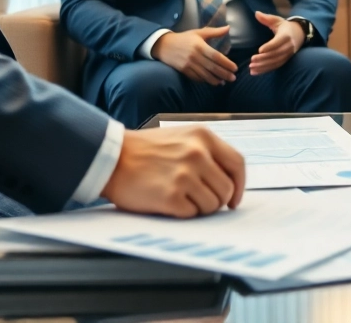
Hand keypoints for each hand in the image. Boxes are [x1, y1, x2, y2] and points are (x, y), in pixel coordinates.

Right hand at [102, 126, 245, 216]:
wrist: (111, 158)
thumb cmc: (144, 151)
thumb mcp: (181, 137)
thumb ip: (206, 153)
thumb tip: (228, 181)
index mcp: (203, 137)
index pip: (237, 164)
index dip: (240, 185)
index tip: (234, 199)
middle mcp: (197, 154)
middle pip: (227, 189)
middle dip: (216, 200)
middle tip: (199, 200)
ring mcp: (185, 175)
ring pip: (212, 205)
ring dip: (200, 207)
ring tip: (180, 198)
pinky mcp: (171, 196)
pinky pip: (192, 214)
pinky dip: (183, 213)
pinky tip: (167, 202)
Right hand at [151, 27, 236, 85]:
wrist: (164, 45)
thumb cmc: (184, 38)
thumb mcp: (198, 32)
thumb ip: (214, 32)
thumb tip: (228, 27)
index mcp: (200, 45)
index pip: (216, 56)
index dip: (227, 63)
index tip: (235, 68)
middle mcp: (195, 56)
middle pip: (212, 67)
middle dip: (224, 74)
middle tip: (233, 78)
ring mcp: (188, 64)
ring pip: (205, 75)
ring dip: (216, 80)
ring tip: (224, 82)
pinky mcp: (183, 70)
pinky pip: (196, 78)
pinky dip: (205, 80)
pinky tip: (212, 82)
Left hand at [250, 12, 304, 74]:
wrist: (300, 34)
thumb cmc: (285, 26)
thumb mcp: (277, 20)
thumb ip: (266, 18)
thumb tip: (256, 13)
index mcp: (286, 35)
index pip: (278, 42)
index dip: (269, 47)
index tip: (259, 50)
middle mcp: (289, 46)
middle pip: (276, 54)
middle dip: (264, 59)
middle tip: (252, 60)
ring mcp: (288, 54)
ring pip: (276, 62)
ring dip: (263, 66)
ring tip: (251, 68)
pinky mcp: (286, 60)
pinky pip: (276, 66)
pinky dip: (265, 70)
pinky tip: (255, 72)